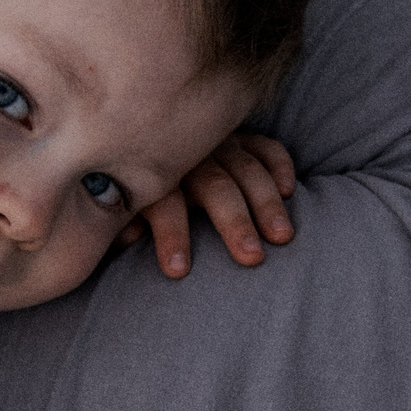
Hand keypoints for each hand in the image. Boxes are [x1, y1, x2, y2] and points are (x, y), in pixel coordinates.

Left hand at [130, 131, 297, 279]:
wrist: (146, 139)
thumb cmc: (135, 191)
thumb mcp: (122, 205)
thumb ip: (121, 220)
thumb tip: (124, 235)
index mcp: (155, 175)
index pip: (163, 202)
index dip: (170, 234)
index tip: (178, 271)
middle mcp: (189, 156)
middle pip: (214, 185)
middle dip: (234, 222)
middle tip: (252, 258)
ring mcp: (218, 145)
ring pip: (246, 169)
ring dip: (265, 202)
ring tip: (282, 237)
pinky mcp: (241, 139)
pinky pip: (265, 147)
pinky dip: (279, 165)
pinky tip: (289, 191)